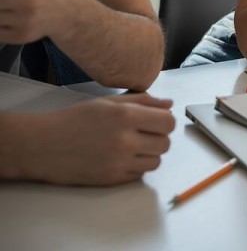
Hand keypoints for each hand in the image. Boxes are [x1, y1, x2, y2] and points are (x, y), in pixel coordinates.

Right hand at [16, 94, 174, 184]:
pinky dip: (136, 166)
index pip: (168, 122)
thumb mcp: (107, 102)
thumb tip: (168, 104)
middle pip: (165, 144)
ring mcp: (119, 162)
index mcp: (125, 116)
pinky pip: (140, 174)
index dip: (165, 121)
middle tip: (144, 134)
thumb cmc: (73, 120)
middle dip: (159, 138)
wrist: (43, 145)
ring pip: (156, 161)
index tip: (157, 121)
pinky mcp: (112, 179)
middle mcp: (125, 140)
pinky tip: (122, 158)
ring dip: (150, 154)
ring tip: (133, 147)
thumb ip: (142, 101)